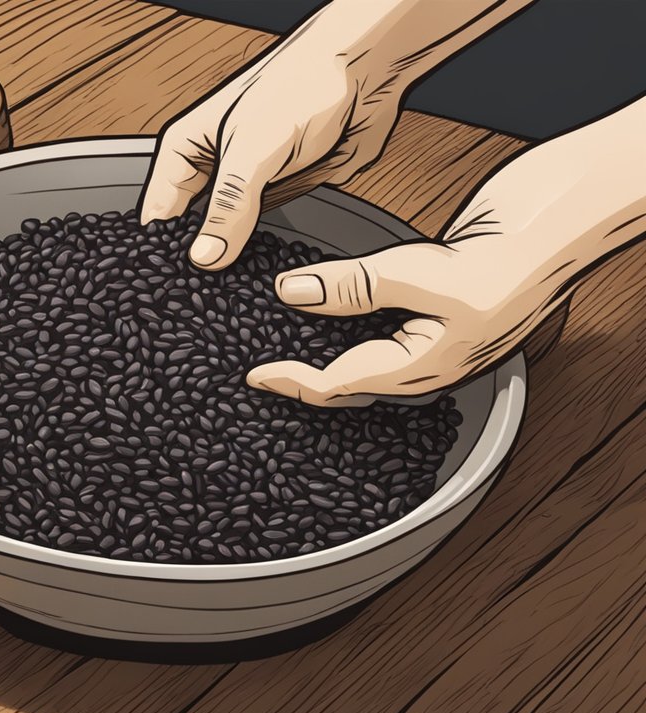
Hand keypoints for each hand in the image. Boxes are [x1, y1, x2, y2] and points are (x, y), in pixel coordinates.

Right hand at [139, 0, 540, 269]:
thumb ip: (228, 205)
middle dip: (193, 264)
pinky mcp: (275, 199)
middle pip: (188, 232)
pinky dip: (258, 259)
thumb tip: (206, 256)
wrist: (363, 76)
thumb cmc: (301, 87)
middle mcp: (211, 173)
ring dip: (227, 265)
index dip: (159, 252)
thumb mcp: (252, 149)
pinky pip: (259, 239)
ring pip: (224, 240)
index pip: (159, 214)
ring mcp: (243, 189)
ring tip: (224, 299)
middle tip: (196, 303)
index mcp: (185, 151)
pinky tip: (258, 280)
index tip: (165, 288)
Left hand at [246, 96, 645, 405]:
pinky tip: (332, 299)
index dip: (294, 382)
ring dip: (328, 347)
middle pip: (354, 376)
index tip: (253, 374)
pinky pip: (384, 314)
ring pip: (368, 347)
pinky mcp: (441, 291)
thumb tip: (293, 294)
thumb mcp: (424, 273)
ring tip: (285, 339)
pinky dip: (351, 314)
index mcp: (429, 364)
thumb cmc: (521, 252)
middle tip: (261, 365)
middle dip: (307, 376)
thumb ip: (355, 285)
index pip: (342, 384)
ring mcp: (438, 324)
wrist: (576, 211)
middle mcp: (431, 353)